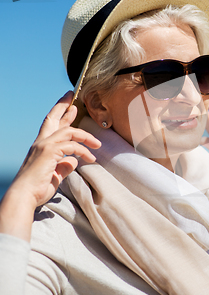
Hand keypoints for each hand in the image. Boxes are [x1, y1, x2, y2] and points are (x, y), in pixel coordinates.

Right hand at [0, 91, 100, 240]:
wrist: (25, 196)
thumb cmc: (38, 188)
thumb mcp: (56, 174)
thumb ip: (64, 165)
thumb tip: (74, 160)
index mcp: (41, 146)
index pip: (51, 125)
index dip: (60, 113)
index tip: (70, 104)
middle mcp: (40, 142)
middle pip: (53, 119)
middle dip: (63, 106)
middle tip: (73, 97)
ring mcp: (44, 146)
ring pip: (68, 131)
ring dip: (85, 136)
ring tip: (98, 144)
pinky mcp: (49, 152)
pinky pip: (72, 146)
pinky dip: (84, 151)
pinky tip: (91, 159)